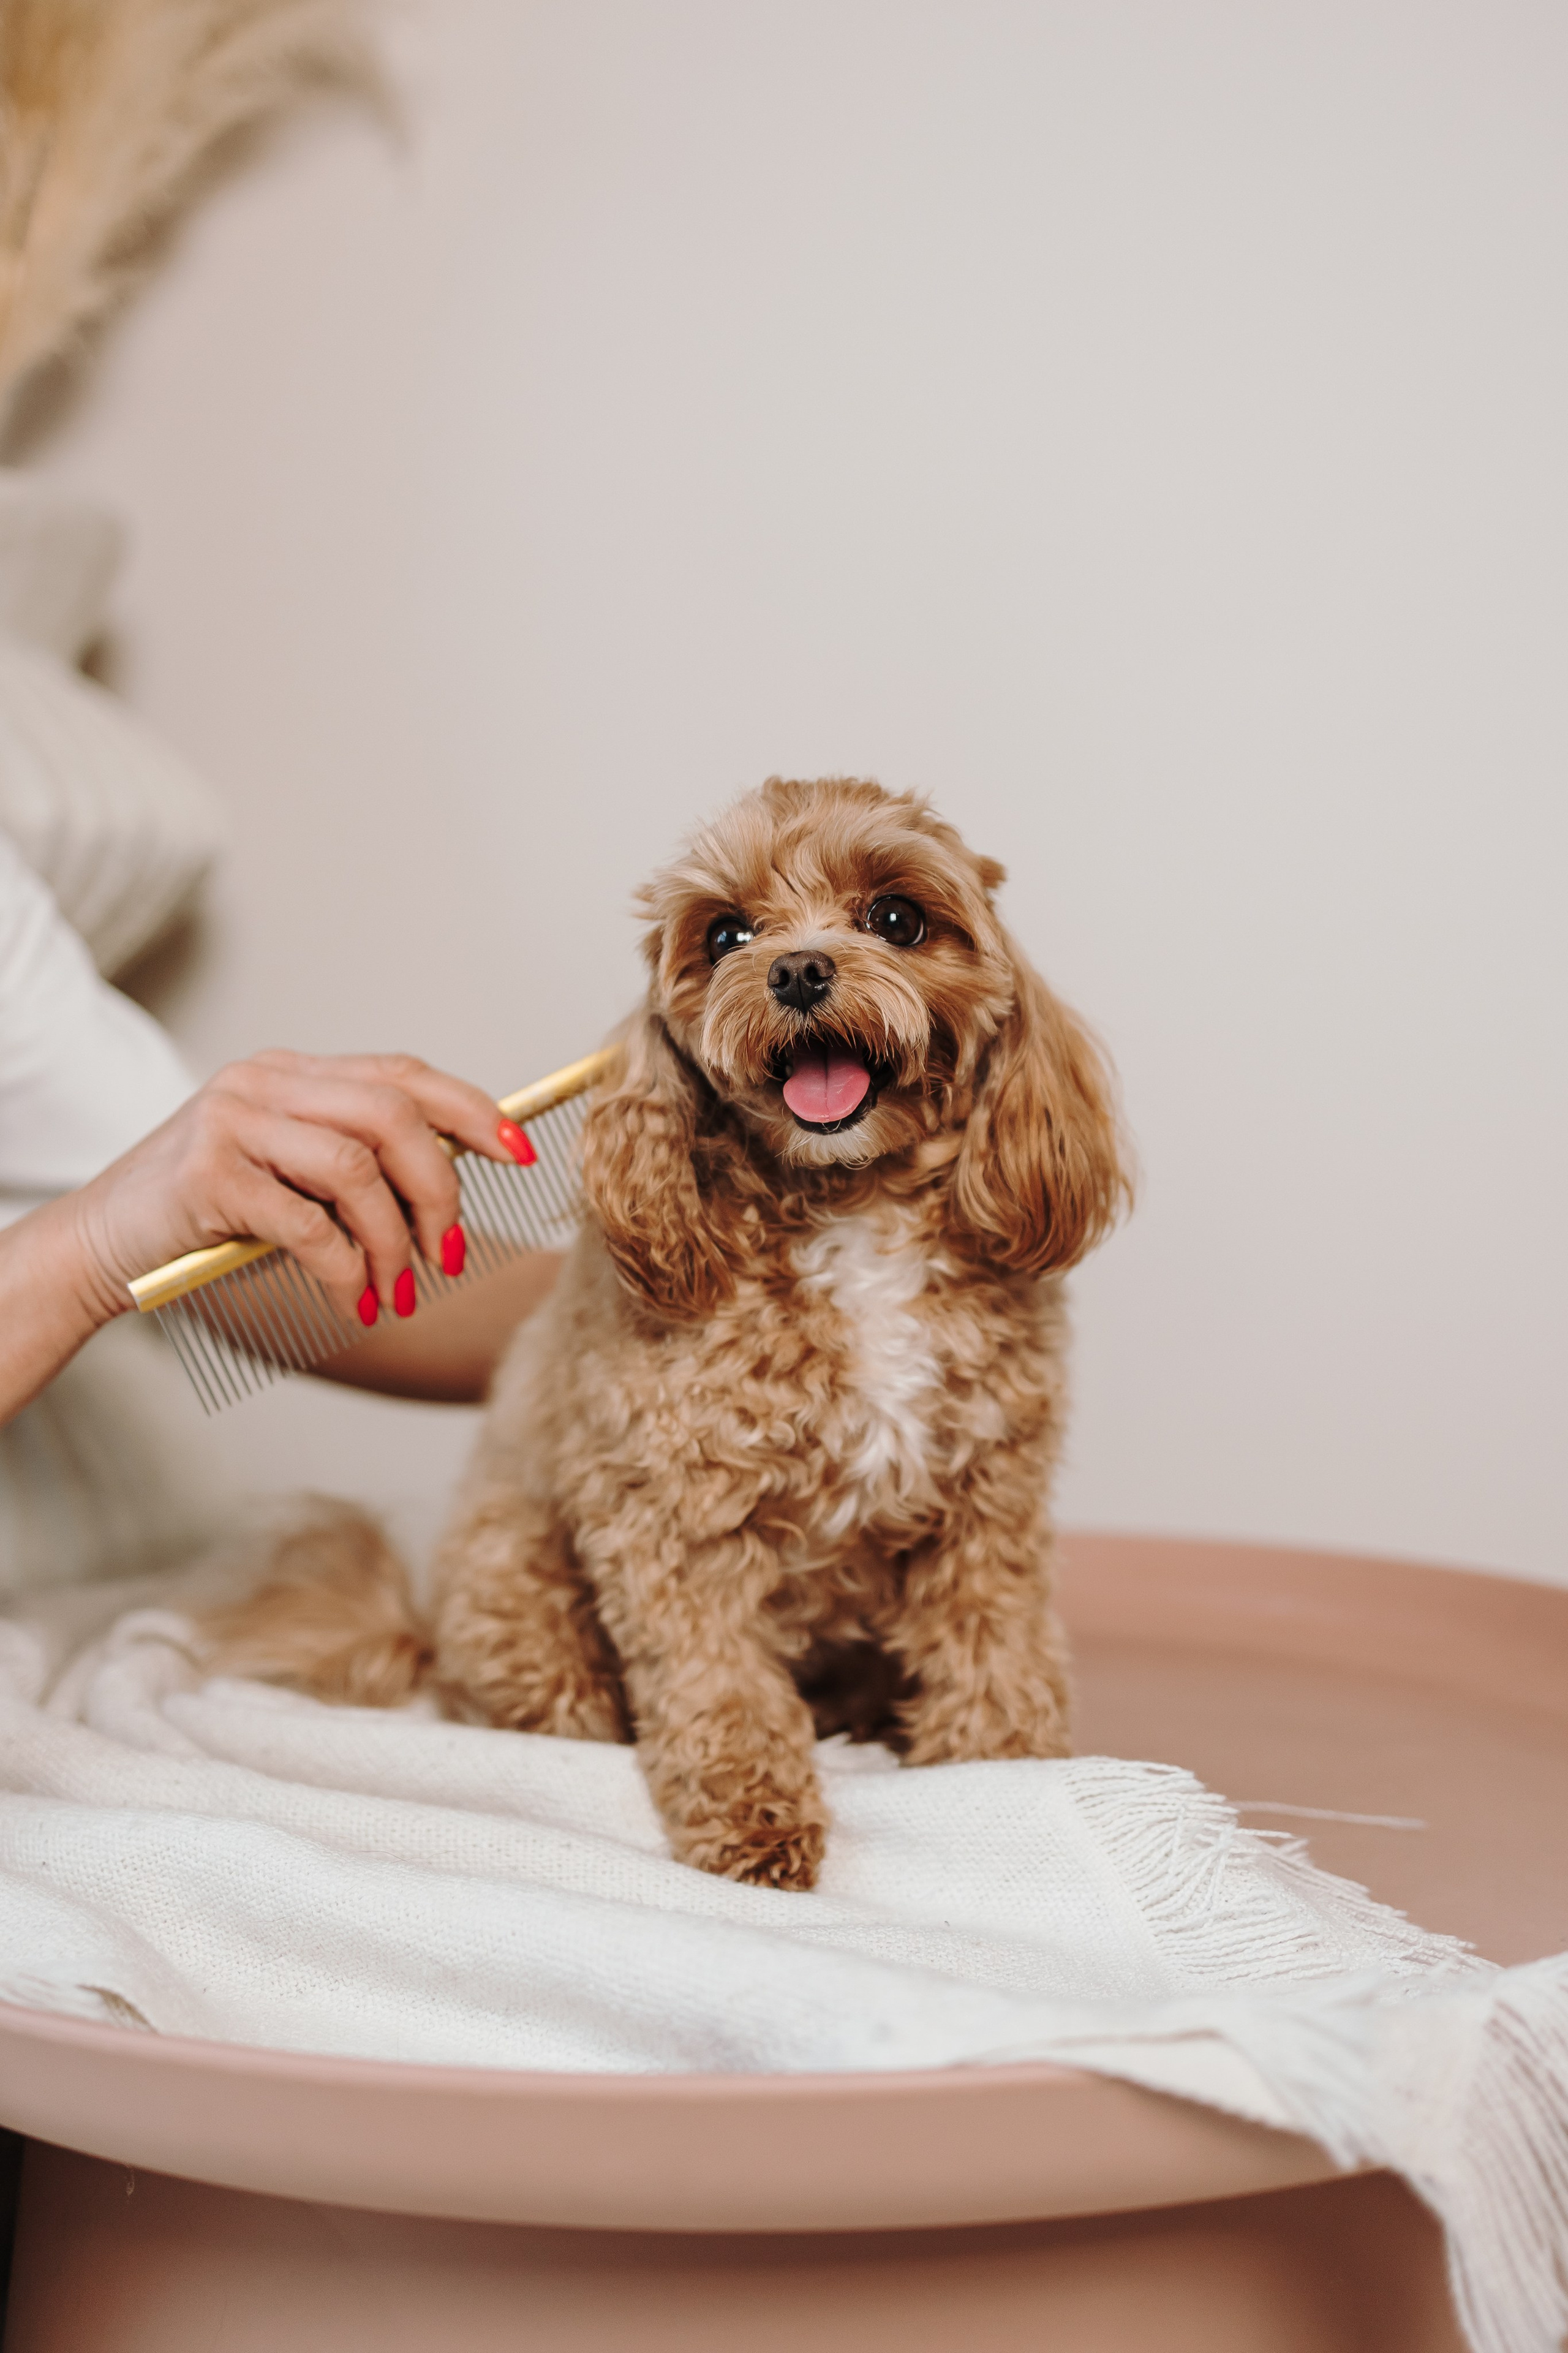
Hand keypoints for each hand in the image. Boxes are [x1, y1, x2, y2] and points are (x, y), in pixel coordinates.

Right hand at [64, 1050, 525, 1328]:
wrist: (101, 1246)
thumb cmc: (211, 1219)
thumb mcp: (291, 1178)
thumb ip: (355, 1167)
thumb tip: (447, 1191)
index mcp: (293, 1073)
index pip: (404, 1074)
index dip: (472, 1110)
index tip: (521, 1152)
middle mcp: (264, 1083)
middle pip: (394, 1117)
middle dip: (439, 1192)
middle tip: (446, 1257)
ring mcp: (233, 1122)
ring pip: (357, 1169)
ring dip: (394, 1243)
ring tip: (397, 1294)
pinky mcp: (209, 1175)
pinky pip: (309, 1224)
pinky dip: (346, 1272)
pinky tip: (352, 1303)